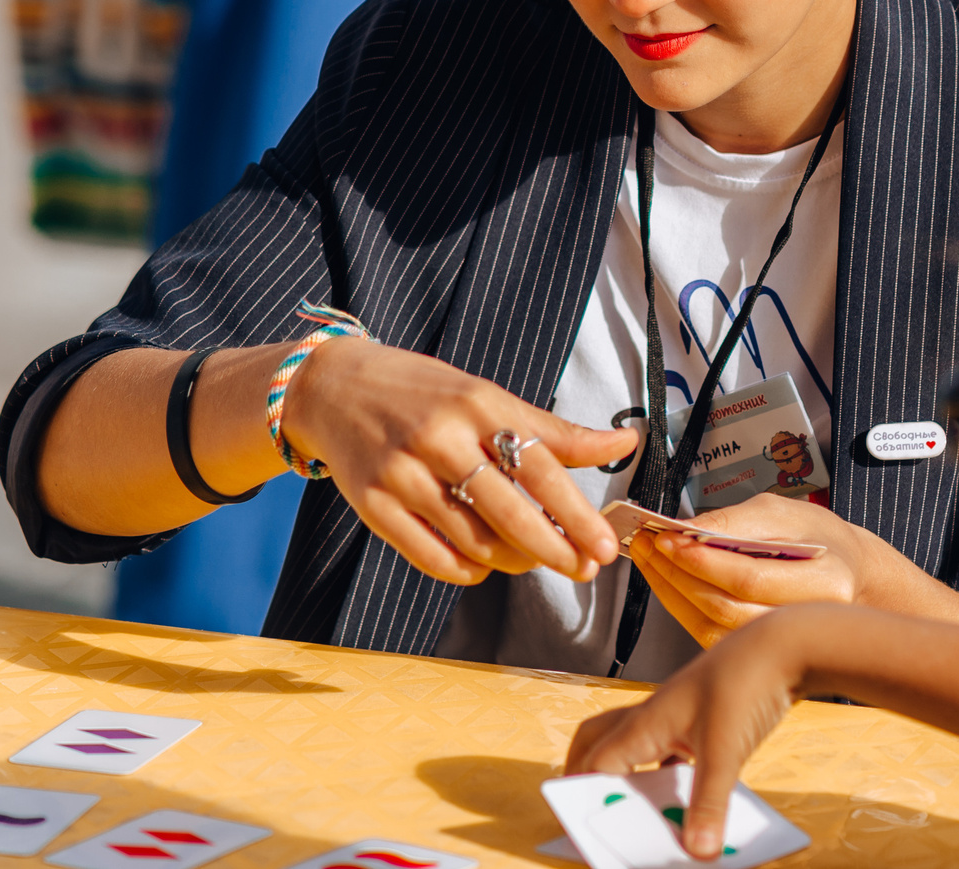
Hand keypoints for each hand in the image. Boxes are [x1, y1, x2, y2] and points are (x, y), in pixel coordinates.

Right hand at [284, 337, 629, 588]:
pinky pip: (431, 557)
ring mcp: (400, 472)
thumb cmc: (423, 393)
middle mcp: (438, 437)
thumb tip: (624, 443)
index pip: (540, 466)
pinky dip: (467, 570)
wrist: (334, 388)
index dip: (577, 512)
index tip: (605, 545)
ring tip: (531, 558)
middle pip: (509, 511)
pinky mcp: (371, 503)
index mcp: (476, 403)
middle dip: (555, 549)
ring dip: (513, 560)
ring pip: (474, 540)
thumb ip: (552, 430)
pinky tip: (483, 563)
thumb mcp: (485, 397)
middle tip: (585, 569)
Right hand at [566, 610, 812, 860]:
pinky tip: (681, 791)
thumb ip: (708, 805)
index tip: (578, 821)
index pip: (596, 762)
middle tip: (580, 801)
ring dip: (624, 770)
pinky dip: (664, 770)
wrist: (782, 645)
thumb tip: (697, 850)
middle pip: (597, 739)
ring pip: (633, 742)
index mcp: (646, 722)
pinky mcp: (702, 716)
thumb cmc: (745, 681)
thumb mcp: (725, 753)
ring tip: (629, 805)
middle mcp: (653, 715)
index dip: (582, 792)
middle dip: (582, 768)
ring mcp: (677, 714)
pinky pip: (669, 747)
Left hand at [628, 496, 861, 646]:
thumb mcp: (786, 513)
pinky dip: (685, 610)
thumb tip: (688, 530)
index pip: (752, 578)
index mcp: (825, 583)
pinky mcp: (763, 650)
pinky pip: (714, 638)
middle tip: (651, 547)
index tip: (670, 539)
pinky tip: (671, 584)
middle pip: (728, 609)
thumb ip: (737, 520)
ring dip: (675, 595)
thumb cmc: (823, 540)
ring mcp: (785, 643)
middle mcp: (807, 622)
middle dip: (680, 576)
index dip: (704, 561)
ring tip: (654, 563)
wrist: (851, 574)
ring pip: (715, 630)